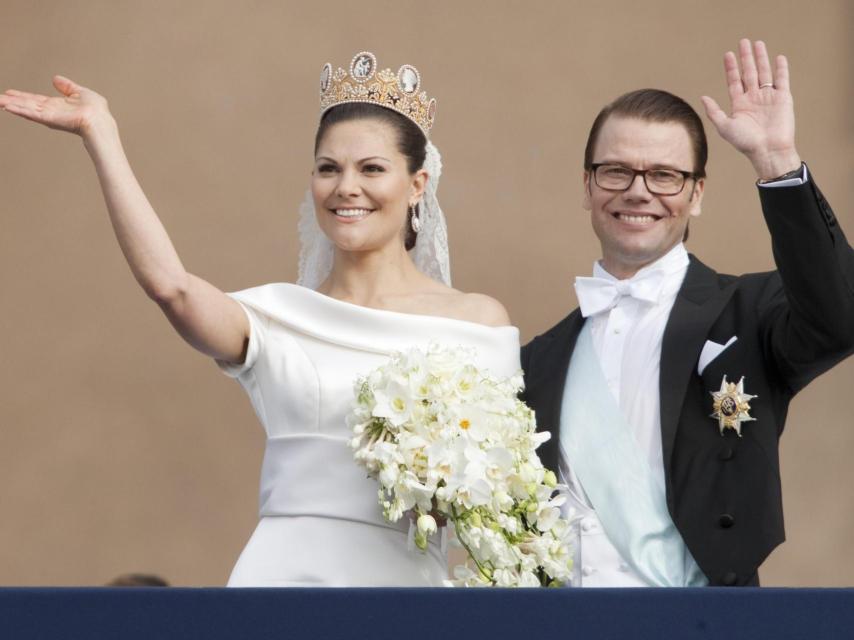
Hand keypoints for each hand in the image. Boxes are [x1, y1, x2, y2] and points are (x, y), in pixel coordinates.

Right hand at [0, 75, 112, 137]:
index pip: (35, 99)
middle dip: (12, 101)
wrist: (99, 119)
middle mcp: (51, 111)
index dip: (22, 96)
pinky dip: (19, 110)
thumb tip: (55, 79)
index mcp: (57, 105)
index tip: (10, 93)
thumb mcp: (79, 92)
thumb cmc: (96, 110)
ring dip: (11, 105)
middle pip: (27, 104)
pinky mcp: (49, 118)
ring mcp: (49, 115)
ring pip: (25, 109)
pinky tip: (8, 107)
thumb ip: (67, 86)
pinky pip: (31, 113)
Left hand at [701, 39, 801, 179]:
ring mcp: (768, 98)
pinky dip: (781, 69)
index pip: (734, 81)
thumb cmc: (745, 142)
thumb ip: (714, 111)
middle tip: (743, 42)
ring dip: (761, 58)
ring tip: (757, 43)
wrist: (768, 150)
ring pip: (764, 73)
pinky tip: (778, 57)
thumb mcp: (725, 127)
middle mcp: (754, 99)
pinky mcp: (783, 99)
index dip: (731, 68)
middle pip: (749, 73)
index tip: (728, 54)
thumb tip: (703, 97)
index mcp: (740, 105)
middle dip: (746, 58)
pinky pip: (782, 80)